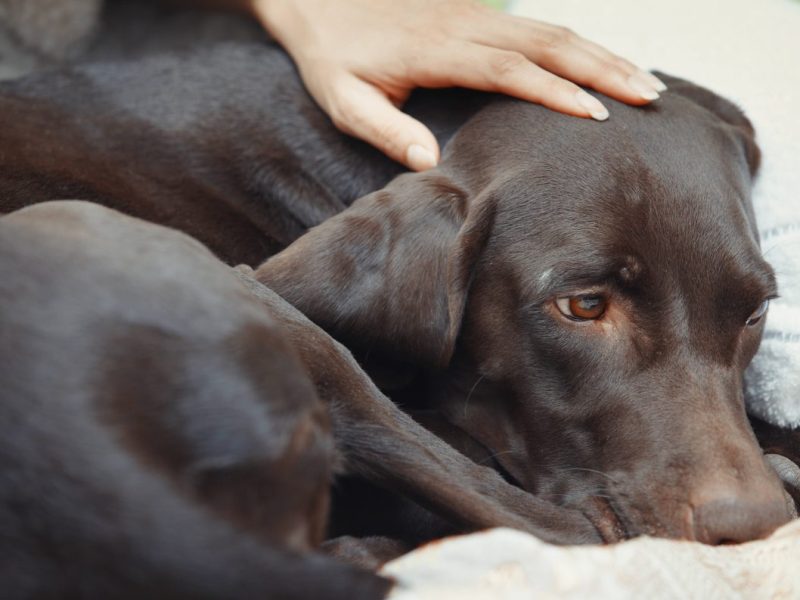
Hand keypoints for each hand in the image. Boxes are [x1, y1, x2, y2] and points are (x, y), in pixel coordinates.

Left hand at [252, 0, 665, 170]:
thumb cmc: (330, 56)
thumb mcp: (343, 100)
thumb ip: (385, 129)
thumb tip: (431, 162)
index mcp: (437, 49)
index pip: (508, 69)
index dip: (554, 90)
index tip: (597, 115)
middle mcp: (466, 24)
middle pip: (547, 41)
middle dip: (603, 68)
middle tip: (650, 96)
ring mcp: (475, 13)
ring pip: (551, 28)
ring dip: (600, 53)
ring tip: (645, 81)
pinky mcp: (477, 11)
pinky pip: (538, 26)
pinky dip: (577, 43)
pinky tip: (600, 62)